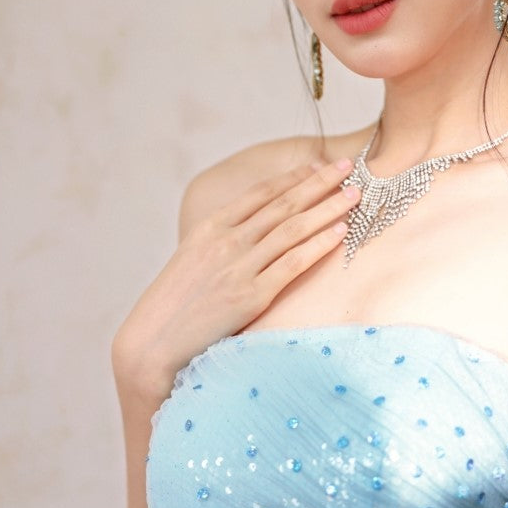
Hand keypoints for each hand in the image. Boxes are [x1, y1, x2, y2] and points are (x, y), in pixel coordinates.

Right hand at [112, 160, 358, 395]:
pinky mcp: (251, 296)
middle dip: (319, 183)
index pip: (261, 193)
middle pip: (283, 204)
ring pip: (294, 228)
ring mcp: (239, 267)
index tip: (318, 165)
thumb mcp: (192, 259)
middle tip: (347, 167)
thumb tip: (253, 232)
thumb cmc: (173, 305)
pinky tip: (339, 231)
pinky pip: (293, 263)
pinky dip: (319, 244)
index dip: (293, 177)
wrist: (152, 342)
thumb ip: (221, 241)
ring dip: (328, 208)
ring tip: (355, 194)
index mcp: (210, 227)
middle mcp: (226, 241)